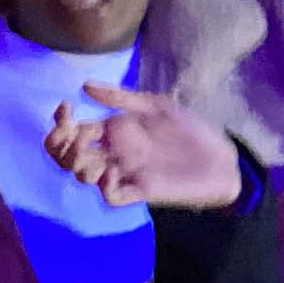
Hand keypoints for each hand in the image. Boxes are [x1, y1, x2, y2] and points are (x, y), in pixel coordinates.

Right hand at [46, 85, 244, 210]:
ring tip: (91, 155)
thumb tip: (85, 85)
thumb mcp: (157, 107)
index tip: (65, 108)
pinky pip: (112, 196)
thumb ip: (122, 98)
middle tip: (74, 135)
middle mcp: (114, 153)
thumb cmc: (192, 131)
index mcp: (114, 131)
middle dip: (61, 146)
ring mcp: (126, 173)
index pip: (72, 131)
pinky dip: (104, 187)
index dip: (60, 123)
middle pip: (69, 156)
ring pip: (84, 176)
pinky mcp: (141, 191)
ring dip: (79, 166)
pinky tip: (111, 173)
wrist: (222, 159)